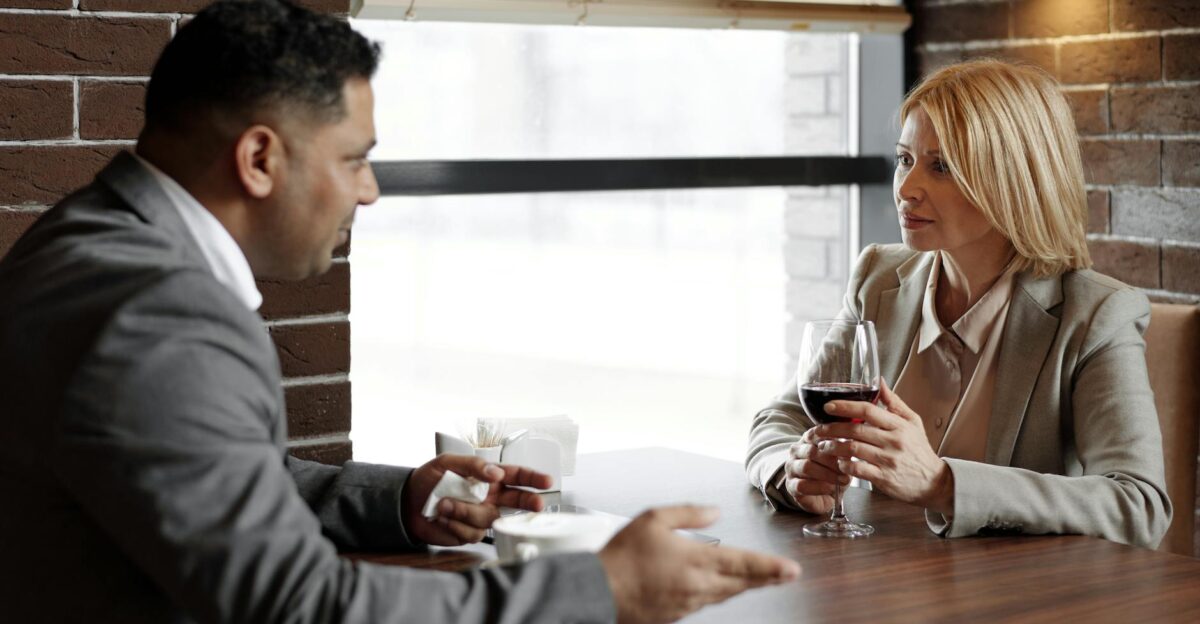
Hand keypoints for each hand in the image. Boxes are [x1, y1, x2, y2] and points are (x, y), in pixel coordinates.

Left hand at [401, 454, 551, 545]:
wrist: (407, 503)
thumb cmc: (429, 479)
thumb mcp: (448, 462)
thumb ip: (473, 465)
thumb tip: (496, 473)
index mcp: (489, 478)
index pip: (516, 476)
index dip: (533, 479)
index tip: (546, 481)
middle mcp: (489, 498)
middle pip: (517, 501)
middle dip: (529, 502)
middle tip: (537, 504)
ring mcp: (480, 516)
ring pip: (489, 519)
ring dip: (466, 511)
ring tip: (445, 504)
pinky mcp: (468, 533)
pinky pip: (472, 532)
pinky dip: (455, 524)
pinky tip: (443, 516)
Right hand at [598, 506, 799, 623]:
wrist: (598, 592)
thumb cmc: (622, 556)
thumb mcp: (653, 519)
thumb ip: (688, 514)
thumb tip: (713, 512)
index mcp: (695, 561)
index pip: (743, 564)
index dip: (770, 567)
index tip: (792, 570)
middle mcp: (697, 586)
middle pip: (741, 584)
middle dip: (766, 578)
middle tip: (787, 575)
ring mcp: (688, 604)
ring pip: (724, 595)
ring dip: (743, 586)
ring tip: (760, 579)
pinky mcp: (676, 615)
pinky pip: (704, 603)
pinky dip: (717, 592)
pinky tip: (717, 586)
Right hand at [783, 427, 849, 514]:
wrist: (824, 495)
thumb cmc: (833, 473)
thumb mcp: (842, 459)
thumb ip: (844, 452)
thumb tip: (851, 446)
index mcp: (808, 439)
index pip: (815, 434)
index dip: (830, 441)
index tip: (846, 448)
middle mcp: (796, 451)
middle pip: (811, 452)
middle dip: (831, 462)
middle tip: (847, 470)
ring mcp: (791, 468)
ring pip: (806, 467)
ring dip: (827, 475)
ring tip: (841, 480)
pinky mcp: (790, 485)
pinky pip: (802, 485)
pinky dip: (819, 487)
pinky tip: (830, 488)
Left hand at [812, 380, 953, 514]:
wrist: (934, 482)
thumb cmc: (919, 450)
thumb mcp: (912, 422)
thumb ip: (893, 402)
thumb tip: (879, 380)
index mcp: (899, 425)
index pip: (868, 410)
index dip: (846, 406)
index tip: (828, 406)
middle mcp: (894, 441)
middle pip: (856, 430)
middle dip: (832, 428)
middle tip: (818, 430)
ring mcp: (889, 460)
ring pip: (853, 449)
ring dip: (834, 447)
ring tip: (823, 446)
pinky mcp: (884, 478)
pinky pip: (858, 469)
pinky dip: (844, 465)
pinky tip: (839, 462)